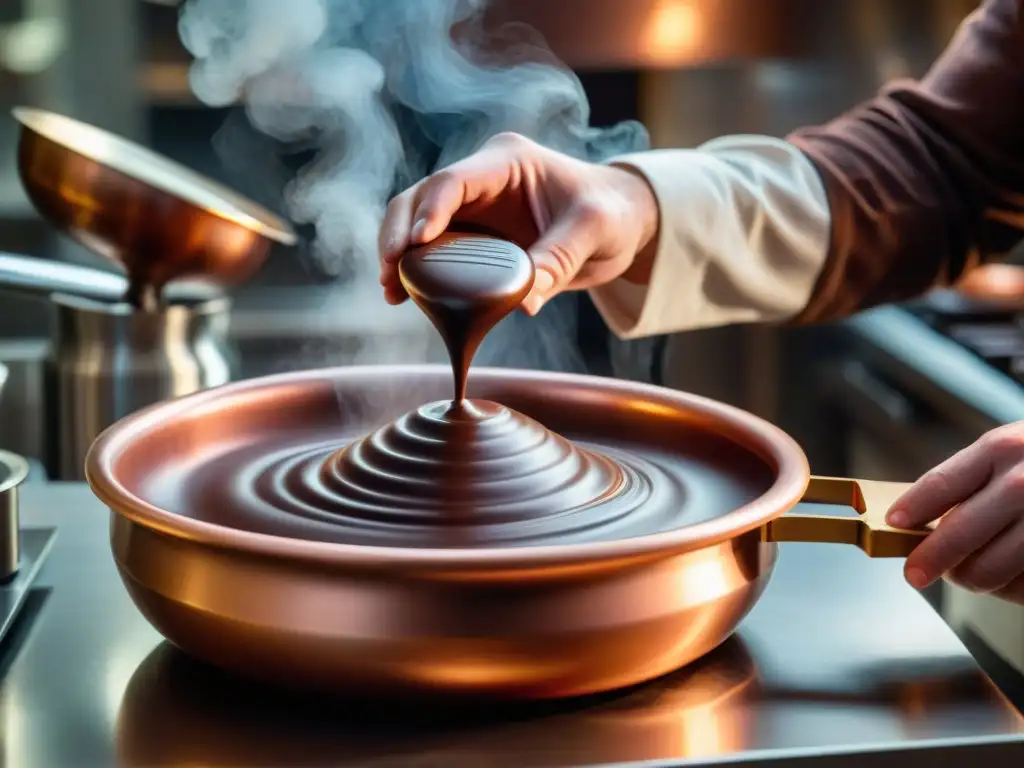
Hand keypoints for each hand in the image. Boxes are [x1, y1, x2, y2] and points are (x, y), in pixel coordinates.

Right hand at [378, 132, 659, 314]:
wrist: (620, 224)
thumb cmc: (611, 213)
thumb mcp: (593, 231)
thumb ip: (559, 261)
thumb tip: (524, 304)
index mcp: (507, 161)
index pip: (453, 181)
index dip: (429, 210)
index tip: (416, 245)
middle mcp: (481, 180)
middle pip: (420, 198)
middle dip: (399, 233)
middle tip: (389, 272)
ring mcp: (473, 208)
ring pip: (416, 223)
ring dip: (398, 254)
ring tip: (389, 291)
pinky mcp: (472, 237)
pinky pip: (434, 252)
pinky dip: (416, 272)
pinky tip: (402, 298)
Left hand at [887, 422, 1023, 602]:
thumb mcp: (1011, 448)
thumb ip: (973, 478)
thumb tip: (922, 522)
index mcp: (1002, 449)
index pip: (940, 485)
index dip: (913, 510)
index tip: (894, 527)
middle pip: (960, 532)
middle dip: (931, 559)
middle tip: (914, 574)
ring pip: (992, 567)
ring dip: (972, 579)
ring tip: (968, 576)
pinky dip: (1012, 589)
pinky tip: (1008, 580)